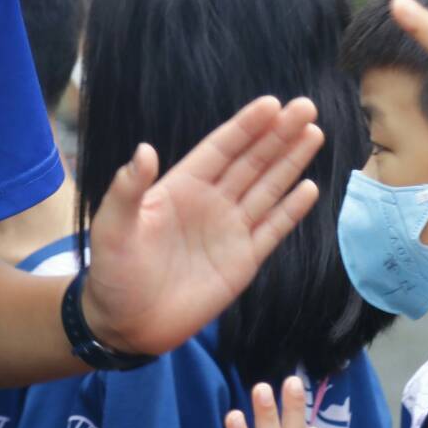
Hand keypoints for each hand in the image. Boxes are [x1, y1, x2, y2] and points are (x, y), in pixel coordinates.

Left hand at [82, 96, 322, 355]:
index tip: (272, 103)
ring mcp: (229, 231)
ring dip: (290, 162)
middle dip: (278, 134)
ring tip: (314, 133)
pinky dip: (291, 210)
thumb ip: (127, 190)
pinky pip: (272, 230)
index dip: (246, 126)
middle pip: (251, 161)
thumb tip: (144, 150)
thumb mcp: (112, 228)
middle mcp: (210, 202)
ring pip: (267, 188)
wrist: (127, 325)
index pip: (221, 149)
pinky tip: (309, 188)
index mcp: (181, 187)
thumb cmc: (113, 273)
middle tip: (306, 107)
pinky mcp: (243, 261)